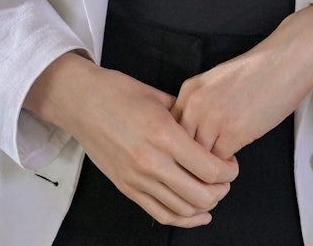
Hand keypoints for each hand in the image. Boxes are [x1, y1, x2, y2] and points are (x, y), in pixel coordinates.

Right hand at [25, 54, 237, 226]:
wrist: (81, 102)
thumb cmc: (118, 92)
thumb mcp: (158, 96)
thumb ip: (185, 115)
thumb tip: (206, 129)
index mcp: (163, 135)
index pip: (208, 168)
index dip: (228, 170)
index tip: (231, 163)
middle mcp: (151, 162)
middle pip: (200, 194)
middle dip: (221, 189)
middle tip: (226, 177)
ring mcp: (137, 179)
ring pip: (182, 208)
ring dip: (205, 205)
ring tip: (213, 191)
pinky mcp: (126, 188)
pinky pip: (160, 214)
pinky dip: (183, 219)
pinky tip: (197, 214)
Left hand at [172, 5, 312, 160]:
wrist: (286, 59)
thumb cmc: (258, 69)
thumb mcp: (216, 82)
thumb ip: (199, 104)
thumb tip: (191, 132)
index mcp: (189, 89)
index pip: (169, 129)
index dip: (180, 144)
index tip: (188, 152)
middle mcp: (196, 103)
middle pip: (179, 147)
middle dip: (190, 159)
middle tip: (201, 166)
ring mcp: (213, 118)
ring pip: (198, 158)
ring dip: (208, 165)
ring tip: (218, 165)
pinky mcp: (233, 132)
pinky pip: (220, 162)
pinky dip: (227, 166)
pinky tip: (234, 158)